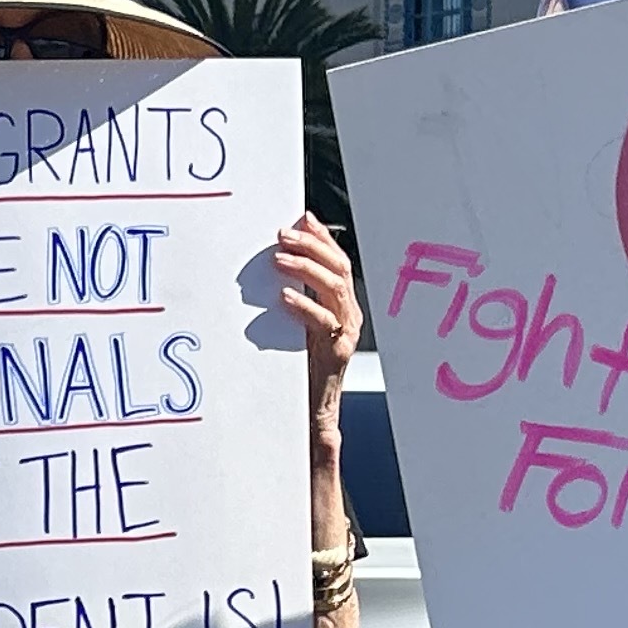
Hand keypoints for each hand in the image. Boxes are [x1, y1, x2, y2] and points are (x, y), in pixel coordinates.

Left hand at [270, 212, 362, 416]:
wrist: (314, 408)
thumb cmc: (302, 366)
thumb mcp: (300, 324)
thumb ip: (296, 295)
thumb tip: (278, 260)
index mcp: (342, 305)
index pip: (337, 261)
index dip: (322, 238)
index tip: (303, 219)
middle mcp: (349, 314)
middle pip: (338, 268)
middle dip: (312, 247)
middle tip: (283, 236)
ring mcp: (346, 332)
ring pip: (335, 288)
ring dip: (306, 269)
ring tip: (280, 259)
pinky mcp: (338, 352)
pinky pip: (325, 322)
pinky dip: (304, 306)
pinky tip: (284, 297)